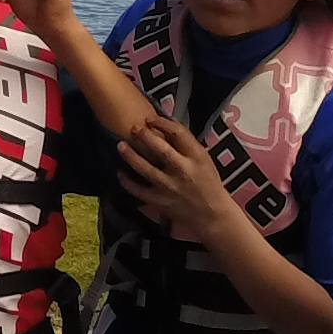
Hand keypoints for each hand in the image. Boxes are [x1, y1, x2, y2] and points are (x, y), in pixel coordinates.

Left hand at [113, 115, 234, 240]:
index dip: (162, 123)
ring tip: (120, 145)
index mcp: (197, 157)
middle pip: (161, 150)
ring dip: (131, 156)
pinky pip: (140, 191)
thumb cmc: (208, 182)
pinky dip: (128, 183)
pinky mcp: (161, 202)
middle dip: (145, 137)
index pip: (179, 134)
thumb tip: (163, 127)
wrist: (212, 214)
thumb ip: (186, 146)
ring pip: (146, 169)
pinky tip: (120, 173)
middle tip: (133, 128)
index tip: (150, 119)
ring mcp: (171, 187)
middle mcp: (184, 171)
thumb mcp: (204, 160)